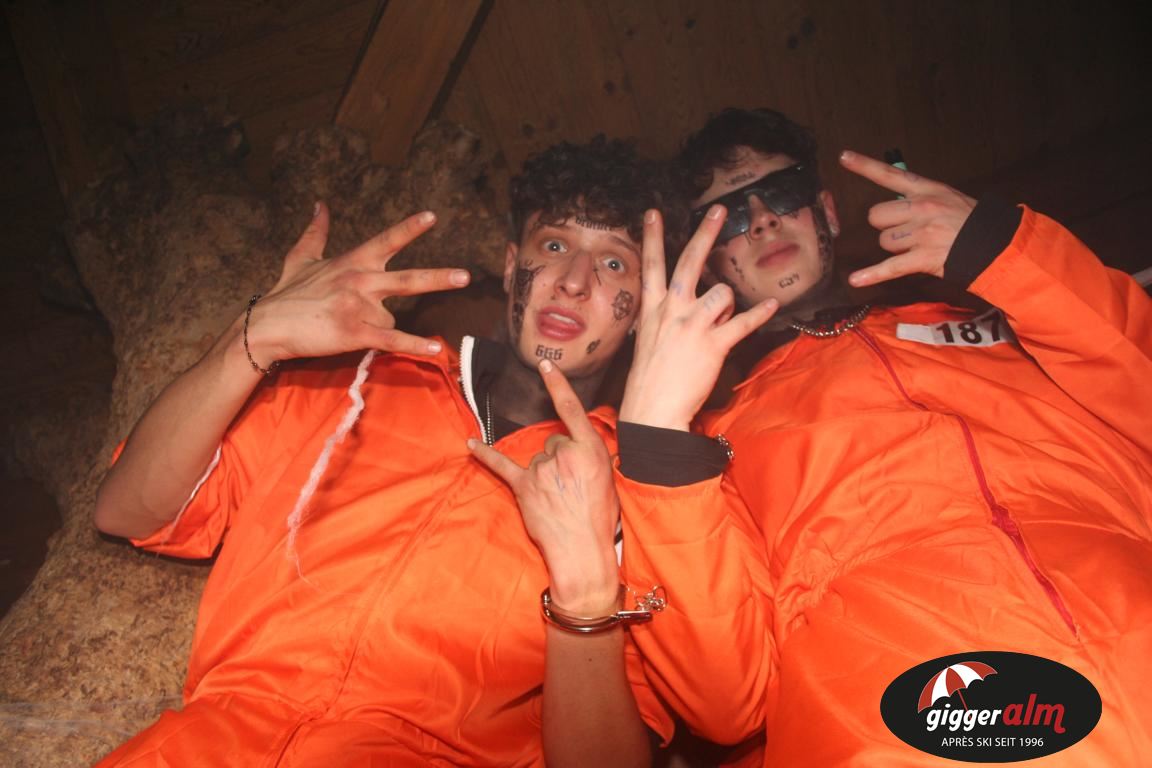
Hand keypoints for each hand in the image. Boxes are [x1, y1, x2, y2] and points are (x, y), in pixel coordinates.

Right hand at [245, 202, 470, 364]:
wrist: (268, 326)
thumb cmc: (286, 294)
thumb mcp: (300, 257)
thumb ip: (316, 232)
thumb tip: (320, 204)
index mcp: (352, 261)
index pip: (387, 240)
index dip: (410, 228)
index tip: (432, 216)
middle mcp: (361, 280)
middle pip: (409, 279)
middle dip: (439, 278)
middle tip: (466, 277)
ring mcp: (359, 306)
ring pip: (392, 319)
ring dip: (384, 329)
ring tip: (375, 333)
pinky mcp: (355, 332)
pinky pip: (392, 340)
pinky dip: (414, 346)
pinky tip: (435, 350)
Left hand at [468, 359, 619, 613]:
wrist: (583, 551)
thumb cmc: (600, 518)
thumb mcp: (608, 478)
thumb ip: (590, 456)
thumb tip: (574, 449)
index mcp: (591, 449)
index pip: (572, 409)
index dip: (557, 384)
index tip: (543, 364)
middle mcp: (565, 454)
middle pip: (554, 441)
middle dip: (560, 460)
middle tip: (571, 487)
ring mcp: (543, 470)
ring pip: (537, 458)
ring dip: (543, 474)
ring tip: (557, 498)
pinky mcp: (525, 487)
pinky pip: (502, 465)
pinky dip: (486, 455)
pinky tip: (470, 445)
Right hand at [618, 209, 777, 430]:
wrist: (651, 409)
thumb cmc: (650, 378)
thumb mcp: (648, 340)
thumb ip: (667, 317)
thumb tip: (694, 303)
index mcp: (653, 309)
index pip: (651, 266)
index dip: (653, 238)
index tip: (654, 213)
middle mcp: (671, 311)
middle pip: (689, 263)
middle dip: (704, 233)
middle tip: (718, 209)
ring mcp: (692, 326)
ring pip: (722, 294)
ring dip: (728, 305)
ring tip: (721, 323)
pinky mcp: (713, 345)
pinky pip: (742, 323)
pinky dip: (760, 314)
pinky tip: (772, 304)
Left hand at [840, 150, 976, 286]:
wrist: (996, 244)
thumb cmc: (970, 222)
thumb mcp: (947, 198)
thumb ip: (919, 198)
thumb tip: (894, 206)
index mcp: (927, 190)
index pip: (889, 175)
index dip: (864, 166)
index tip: (843, 157)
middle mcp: (922, 208)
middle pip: (876, 216)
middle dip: (886, 226)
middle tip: (906, 231)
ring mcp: (922, 233)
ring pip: (884, 241)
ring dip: (894, 248)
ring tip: (917, 247)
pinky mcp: (923, 257)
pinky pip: (889, 267)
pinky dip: (872, 275)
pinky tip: (856, 280)